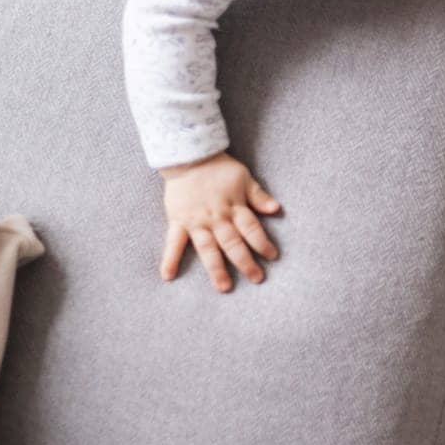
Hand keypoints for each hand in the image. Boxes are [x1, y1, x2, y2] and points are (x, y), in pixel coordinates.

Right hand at [159, 151, 280, 292]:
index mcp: (234, 207)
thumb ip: (258, 196)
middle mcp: (217, 218)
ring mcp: (196, 222)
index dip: (263, 243)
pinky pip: (173, 242)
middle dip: (246, 262)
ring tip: (224, 287)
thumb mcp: (244, 177)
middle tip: (257, 279)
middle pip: (233, 243)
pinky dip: (169, 258)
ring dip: (216, 269)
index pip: (252, 229)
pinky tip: (168, 276)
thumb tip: (276, 209)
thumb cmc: (219, 168)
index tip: (272, 256)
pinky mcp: (178, 221)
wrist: (189, 157)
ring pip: (208, 249)